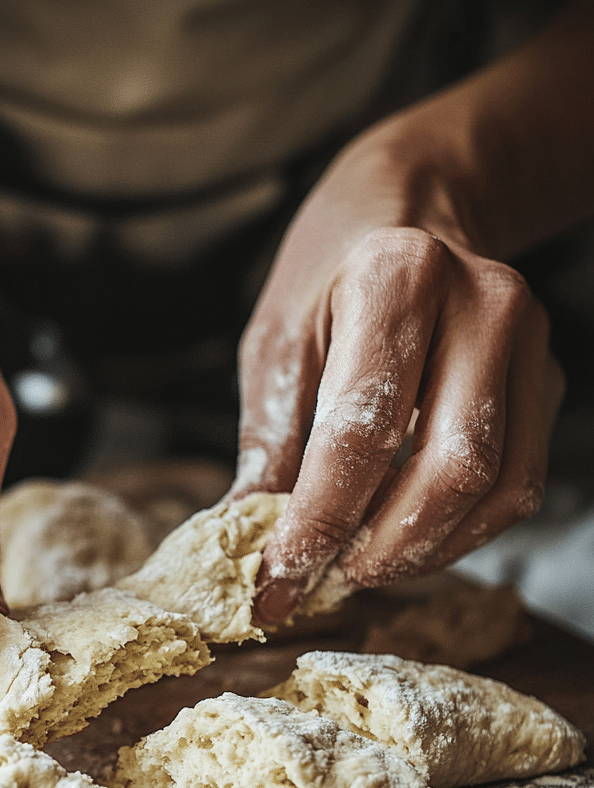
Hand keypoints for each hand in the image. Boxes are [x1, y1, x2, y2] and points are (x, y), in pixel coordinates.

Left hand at [235, 132, 563, 623]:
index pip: (362, 431)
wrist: (411, 208)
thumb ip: (268, 442)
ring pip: (497, 488)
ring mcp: (527, 342)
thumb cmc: (329, 275)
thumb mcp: (277, 342)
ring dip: (425, 550)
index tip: (279, 579)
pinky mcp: (545, 379)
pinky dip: (461, 531)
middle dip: (381, 548)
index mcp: (398, 278)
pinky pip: (518, 484)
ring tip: (361, 564)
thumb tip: (242, 539)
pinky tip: (407, 536)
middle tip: (326, 579)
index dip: (319, 522)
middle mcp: (483, 303)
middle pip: (450, 469)